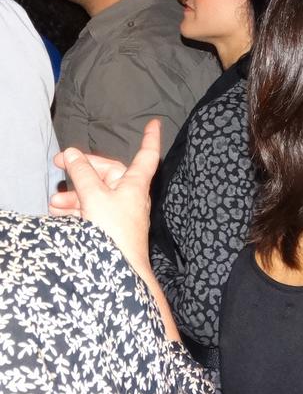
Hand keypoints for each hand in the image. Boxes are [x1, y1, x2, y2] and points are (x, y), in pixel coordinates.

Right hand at [49, 120, 179, 341]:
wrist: (119, 270)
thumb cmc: (113, 230)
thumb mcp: (94, 197)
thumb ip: (82, 174)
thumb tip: (73, 153)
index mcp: (134, 184)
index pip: (146, 155)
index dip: (150, 139)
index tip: (155, 123)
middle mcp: (130, 195)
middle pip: (107, 173)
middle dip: (83, 170)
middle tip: (58, 165)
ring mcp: (120, 212)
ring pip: (96, 194)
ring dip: (74, 194)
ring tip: (55, 202)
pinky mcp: (110, 228)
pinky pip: (92, 211)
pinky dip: (76, 209)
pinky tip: (60, 214)